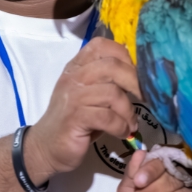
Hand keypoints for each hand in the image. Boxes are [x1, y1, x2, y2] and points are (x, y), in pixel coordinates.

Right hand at [24, 38, 140, 184]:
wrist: (47, 146)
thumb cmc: (75, 120)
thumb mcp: (89, 94)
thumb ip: (106, 80)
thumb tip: (139, 74)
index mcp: (77, 66)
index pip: (101, 45)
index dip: (124, 55)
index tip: (136, 73)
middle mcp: (74, 77)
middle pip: (112, 66)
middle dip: (134, 82)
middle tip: (144, 98)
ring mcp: (73, 96)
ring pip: (112, 93)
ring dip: (128, 111)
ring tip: (130, 123)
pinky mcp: (75, 118)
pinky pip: (107, 117)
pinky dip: (120, 126)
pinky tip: (122, 133)